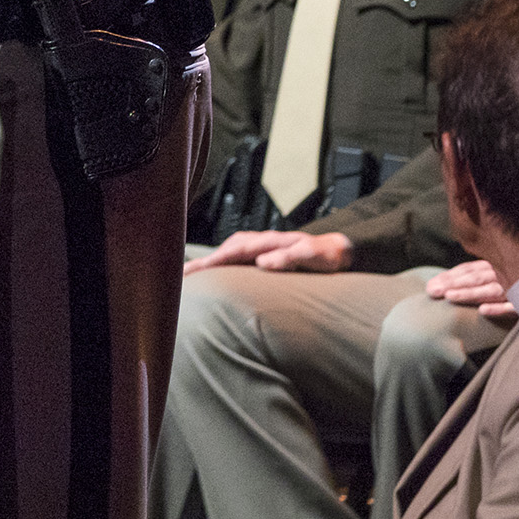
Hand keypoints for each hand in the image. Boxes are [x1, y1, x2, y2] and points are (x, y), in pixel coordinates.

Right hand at [183, 228, 353, 275]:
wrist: (338, 251)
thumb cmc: (326, 255)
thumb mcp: (313, 256)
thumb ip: (289, 257)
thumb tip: (262, 262)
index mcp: (268, 242)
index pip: (234, 251)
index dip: (213, 261)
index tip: (194, 271)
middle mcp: (260, 242)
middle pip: (224, 251)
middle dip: (202, 262)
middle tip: (180, 276)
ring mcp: (260, 247)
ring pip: (227, 253)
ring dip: (208, 263)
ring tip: (188, 276)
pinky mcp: (262, 255)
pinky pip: (235, 258)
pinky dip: (220, 264)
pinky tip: (213, 274)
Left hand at [425, 258, 516, 318]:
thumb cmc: (513, 287)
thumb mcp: (493, 279)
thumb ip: (471, 279)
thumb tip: (437, 285)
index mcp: (494, 268)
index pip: (468, 270)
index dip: (449, 276)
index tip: (431, 285)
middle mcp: (504, 275)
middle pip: (476, 279)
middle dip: (452, 284)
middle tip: (432, 291)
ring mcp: (516, 289)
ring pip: (491, 290)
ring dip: (470, 293)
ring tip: (450, 297)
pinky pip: (514, 306)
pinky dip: (499, 308)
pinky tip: (483, 311)